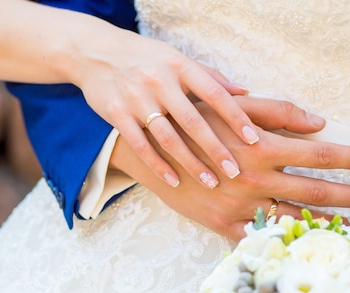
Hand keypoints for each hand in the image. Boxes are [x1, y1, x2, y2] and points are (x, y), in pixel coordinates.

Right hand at [73, 28, 260, 189]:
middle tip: (235, 172)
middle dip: (216, 149)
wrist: (95, 52)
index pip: (214, 94)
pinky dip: (158, 165)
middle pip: (193, 121)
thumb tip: (245, 92)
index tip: (254, 139)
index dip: (236, 117)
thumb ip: (210, 77)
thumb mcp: (178, 60)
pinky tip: (174, 181)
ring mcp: (136, 98)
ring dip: (190, 163)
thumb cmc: (147, 59)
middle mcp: (159, 81)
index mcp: (180, 66)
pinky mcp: (116, 113)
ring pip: (168, 137)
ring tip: (210, 182)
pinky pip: (141, 145)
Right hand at [110, 96, 349, 240]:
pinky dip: (287, 245)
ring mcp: (240, 207)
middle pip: (316, 191)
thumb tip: (320, 123)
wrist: (153, 151)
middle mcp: (257, 180)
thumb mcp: (235, 108)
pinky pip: (260, 240)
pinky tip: (309, 248)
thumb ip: (278, 112)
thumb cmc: (196, 123)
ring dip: (331, 225)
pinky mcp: (223, 226)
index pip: (320, 154)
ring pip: (295, 220)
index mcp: (263, 148)